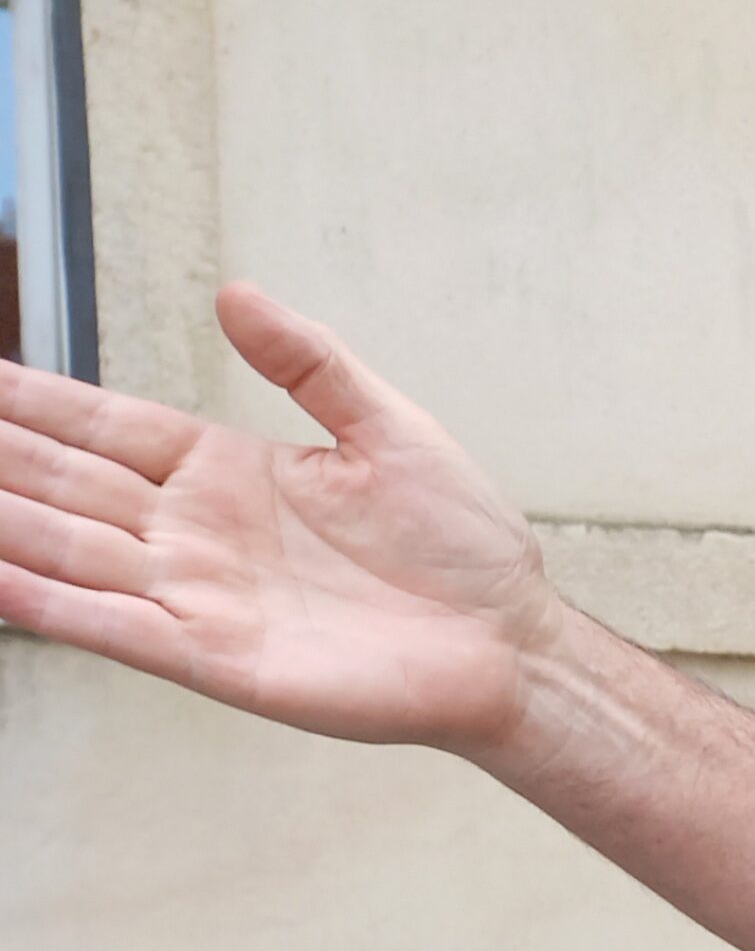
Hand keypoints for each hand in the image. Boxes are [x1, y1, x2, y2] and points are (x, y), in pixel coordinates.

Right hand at [0, 283, 561, 754]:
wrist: (509, 641)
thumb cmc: (459, 545)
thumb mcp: (388, 429)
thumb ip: (310, 363)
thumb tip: (237, 293)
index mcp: (227, 471)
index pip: (104, 425)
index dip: (33, 400)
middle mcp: (194, 532)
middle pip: (63, 482)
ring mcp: (198, 595)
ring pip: (67, 550)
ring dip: (2, 524)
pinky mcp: (218, 658)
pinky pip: (114, 627)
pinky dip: (48, 604)